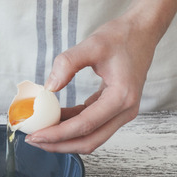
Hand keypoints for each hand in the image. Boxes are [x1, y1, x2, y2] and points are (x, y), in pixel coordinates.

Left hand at [24, 16, 158, 153]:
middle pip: (89, 141)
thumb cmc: (121, 36)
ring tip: (40, 133)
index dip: (58, 134)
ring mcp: (122, 112)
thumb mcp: (92, 44)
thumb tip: (49, 87)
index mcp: (121, 97)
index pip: (85, 125)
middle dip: (59, 144)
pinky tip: (53, 119)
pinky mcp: (115, 109)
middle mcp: (125, 110)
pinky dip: (72, 126)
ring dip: (65, 138)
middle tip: (33, 140)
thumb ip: (67, 64)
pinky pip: (91, 125)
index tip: (35, 135)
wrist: (143, 31)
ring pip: (91, 137)